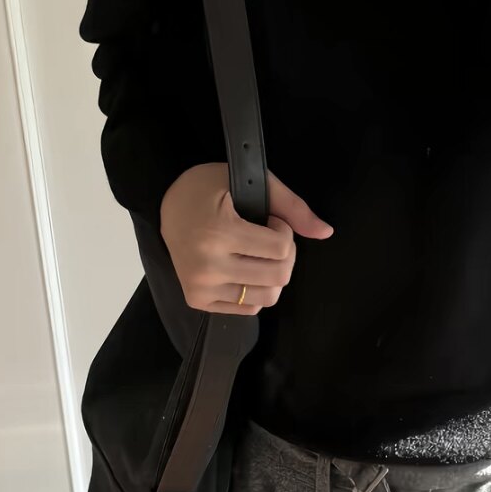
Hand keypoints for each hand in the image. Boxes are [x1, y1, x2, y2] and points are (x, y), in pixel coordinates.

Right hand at [160, 163, 333, 314]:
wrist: (163, 205)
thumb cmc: (207, 188)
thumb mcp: (250, 182)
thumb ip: (291, 206)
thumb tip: (327, 233)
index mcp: (219, 233)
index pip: (281, 249)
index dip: (284, 230)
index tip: (269, 219)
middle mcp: (208, 266)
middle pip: (279, 276)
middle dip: (285, 255)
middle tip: (268, 238)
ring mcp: (201, 287)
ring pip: (267, 297)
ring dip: (273, 274)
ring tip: (256, 254)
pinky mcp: (197, 300)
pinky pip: (248, 309)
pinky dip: (256, 290)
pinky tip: (243, 267)